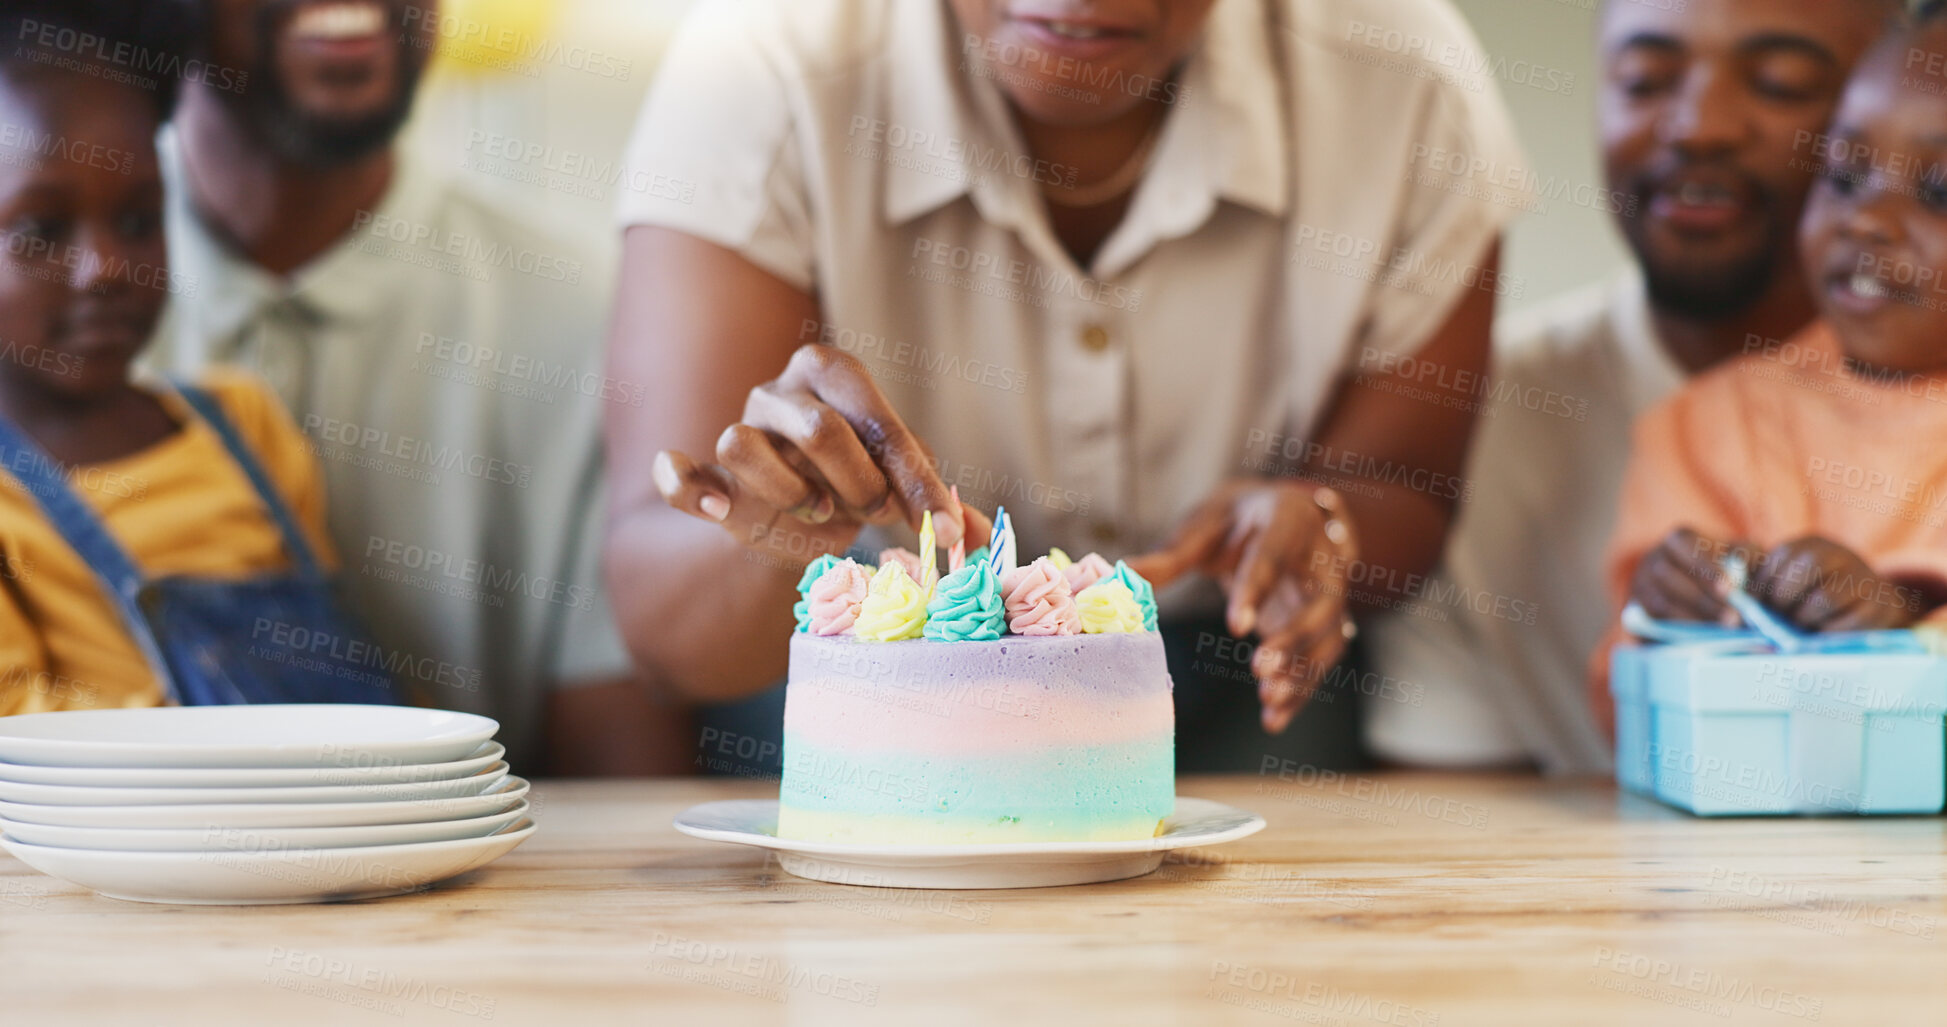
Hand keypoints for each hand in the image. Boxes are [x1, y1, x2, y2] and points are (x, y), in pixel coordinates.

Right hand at [652, 344, 988, 564]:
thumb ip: (939, 505)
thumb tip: (984, 540)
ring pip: (743, 444)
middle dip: (858, 483)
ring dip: (790, 493)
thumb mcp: (900, 485)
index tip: (946, 530)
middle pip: (817, 428)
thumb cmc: (854, 483)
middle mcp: (781, 392)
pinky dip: (688, 484)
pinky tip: (716, 505)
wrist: (795, 515)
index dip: (918, 482)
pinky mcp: (708, 474)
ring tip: (817, 513)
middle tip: (874, 513)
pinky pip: (681, 472)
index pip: (879, 422)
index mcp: (835, 374)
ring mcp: (738, 428)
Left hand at [1127, 479, 1358, 734]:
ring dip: (1303, 670)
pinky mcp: (1328, 622)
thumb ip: (1171, 554)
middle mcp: (1322, 556)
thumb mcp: (1207, 524)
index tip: (1236, 627)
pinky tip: (1273, 719)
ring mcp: (1332, 591)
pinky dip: (1302, 690)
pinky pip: (1323, 658)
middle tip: (1260, 669)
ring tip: (1268, 699)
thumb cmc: (1240, 520)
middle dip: (1294, 637)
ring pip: (1330, 634)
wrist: (1288, 514)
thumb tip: (1124, 573)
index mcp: (1288, 520)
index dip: (1257, 591)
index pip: (1275, 555)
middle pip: (1321, 600)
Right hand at [1628, 527, 1747, 624]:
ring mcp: (1640, 586)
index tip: (1729, 589)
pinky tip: (1702, 637)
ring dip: (1692, 617)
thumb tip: (1754, 579)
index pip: (1683, 544)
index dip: (1704, 567)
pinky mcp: (1635, 612)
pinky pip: (1651, 623)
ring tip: (1722, 630)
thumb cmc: (1727, 572)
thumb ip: (1748, 559)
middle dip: (1703, 600)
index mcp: (1676, 540)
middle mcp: (1652, 559)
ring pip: (1659, 602)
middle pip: (1668, 576)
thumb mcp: (1741, 557)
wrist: (1698, 595)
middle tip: (1733, 619)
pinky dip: (1677, 629)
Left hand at [1747, 536, 1916, 631]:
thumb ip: (1754, 583)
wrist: (1870, 602)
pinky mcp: (1878, 606)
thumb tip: (1732, 606)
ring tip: (1800, 624)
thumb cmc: (1814, 593)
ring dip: (1804, 618)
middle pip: (1805, 568)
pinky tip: (1821, 633)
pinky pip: (1849, 622)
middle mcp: (1839, 555)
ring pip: (1824, 598)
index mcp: (1810, 545)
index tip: (1755, 603)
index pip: (1780, 556)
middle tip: (1779, 615)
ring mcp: (1862, 579)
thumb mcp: (1785, 579)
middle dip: (1783, 599)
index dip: (1761, 584)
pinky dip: (1828, 633)